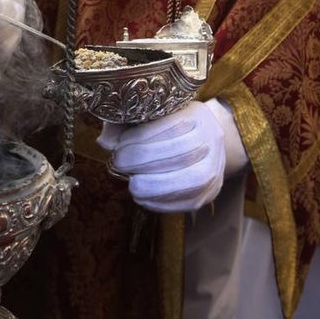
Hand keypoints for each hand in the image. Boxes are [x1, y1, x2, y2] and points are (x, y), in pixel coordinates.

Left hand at [97, 100, 245, 213]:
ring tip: (132, 184)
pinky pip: (187, 202)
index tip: (119, 146)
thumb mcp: (150, 116)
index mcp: (197, 115)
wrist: (207, 142)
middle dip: (142, 162)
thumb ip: (125, 124)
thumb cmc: (170, 126)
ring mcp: (215, 169)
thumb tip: (104, 142)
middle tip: (119, 164)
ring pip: (186, 182)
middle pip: (177, 154)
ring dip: (153, 187)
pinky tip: (144, 198)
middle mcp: (212, 140)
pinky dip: (161, 203)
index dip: (139, 139)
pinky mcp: (210, 193)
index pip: (168, 127)